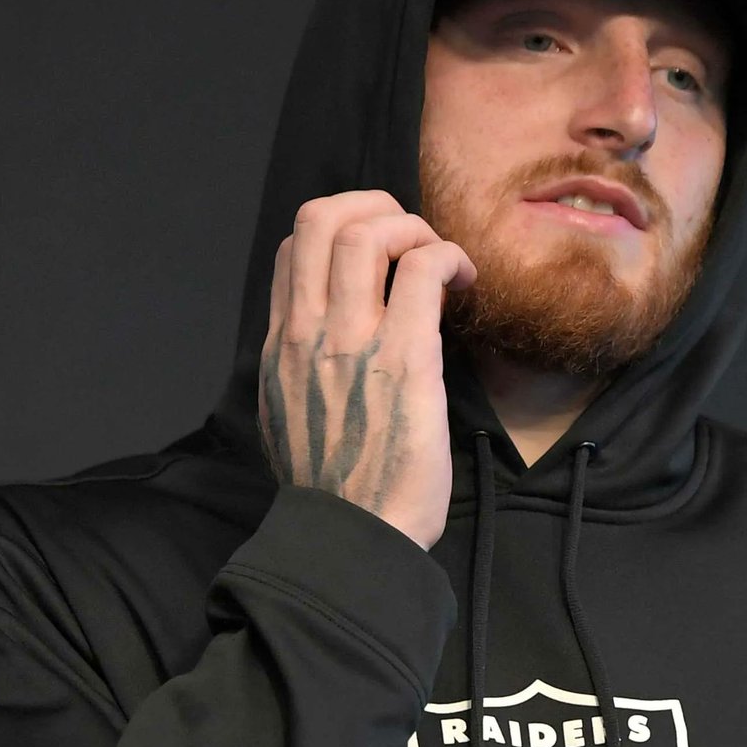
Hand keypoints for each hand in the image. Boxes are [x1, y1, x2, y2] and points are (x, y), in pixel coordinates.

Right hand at [256, 191, 474, 549]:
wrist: (354, 539)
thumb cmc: (339, 493)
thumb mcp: (291, 420)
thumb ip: (304, 372)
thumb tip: (330, 348)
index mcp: (280, 347)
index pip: (294, 250)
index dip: (341, 231)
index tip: (383, 258)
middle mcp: (307, 334)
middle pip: (322, 217)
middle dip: (375, 206)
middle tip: (412, 238)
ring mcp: (352, 342)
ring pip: (369, 230)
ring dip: (415, 228)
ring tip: (442, 260)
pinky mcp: (404, 358)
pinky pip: (423, 270)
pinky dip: (449, 256)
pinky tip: (466, 280)